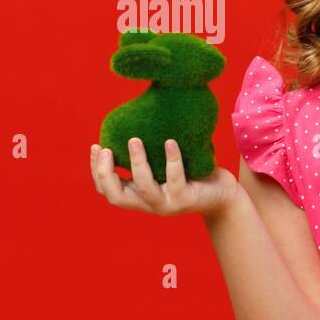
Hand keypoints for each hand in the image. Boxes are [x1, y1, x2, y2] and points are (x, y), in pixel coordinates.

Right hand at [90, 138, 240, 217]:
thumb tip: (138, 115)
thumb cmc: (192, 176)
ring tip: (134, 140)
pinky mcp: (186, 200)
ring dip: (137, 163)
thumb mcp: (164, 167)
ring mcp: (167, 204)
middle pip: (116, 197)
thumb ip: (149, 154)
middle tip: (105, 148)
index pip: (107, 191)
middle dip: (105, 173)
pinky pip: (175, 179)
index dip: (97, 171)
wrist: (223, 196)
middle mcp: (149, 204)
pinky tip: (170, 142)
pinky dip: (171, 159)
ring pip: (144, 188)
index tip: (96, 146)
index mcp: (139, 196)